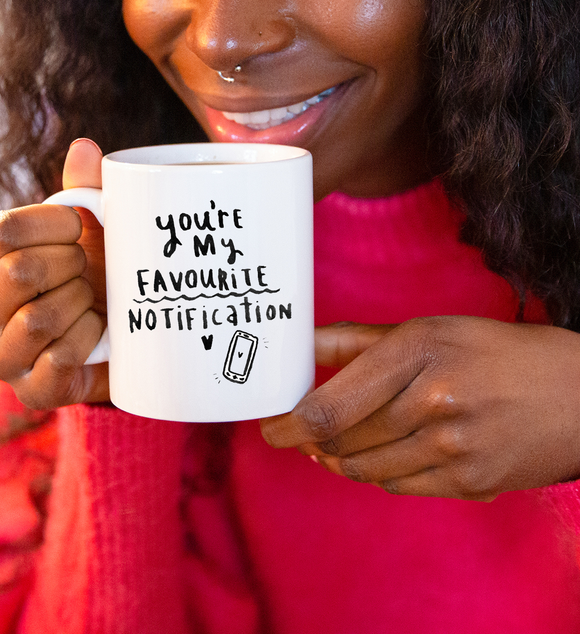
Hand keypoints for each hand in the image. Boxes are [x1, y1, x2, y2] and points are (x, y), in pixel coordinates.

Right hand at [0, 138, 108, 408]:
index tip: (81, 226)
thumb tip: (85, 146)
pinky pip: (56, 363)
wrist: (117, 338)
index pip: (1, 232)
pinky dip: (87, 342)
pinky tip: (97, 333)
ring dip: (80, 303)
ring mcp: (1, 355)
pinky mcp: (30, 392)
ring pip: (37, 319)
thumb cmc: (94, 274)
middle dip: (70, 264)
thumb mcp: (92, 231)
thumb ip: (85, 190)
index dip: (52, 224)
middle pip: (19, 271)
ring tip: (92, 300)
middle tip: (88, 267)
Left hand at [261, 317, 579, 499]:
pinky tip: (377, 455)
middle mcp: (433, 402)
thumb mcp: (427, 329)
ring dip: (339, 458)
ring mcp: (454, 449)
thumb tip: (301, 345)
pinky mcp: (471, 484)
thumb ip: (356, 341)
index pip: (329, 406)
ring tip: (334, 443)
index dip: (287, 424)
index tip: (268, 427)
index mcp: (416, 352)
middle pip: (341, 441)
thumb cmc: (495, 352)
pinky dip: (376, 473)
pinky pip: (399, 487)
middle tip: (297, 431)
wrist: (579, 395)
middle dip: (309, 439)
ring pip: (365, 469)